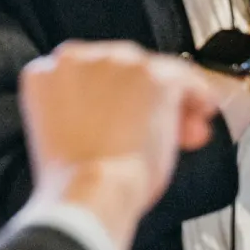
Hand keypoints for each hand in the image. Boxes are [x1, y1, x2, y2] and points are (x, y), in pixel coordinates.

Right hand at [19, 42, 226, 248]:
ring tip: (185, 129)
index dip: (111, 95)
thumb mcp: (62, 135)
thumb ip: (83, 111)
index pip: (87, 74)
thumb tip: (123, 114)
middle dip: (142, 96)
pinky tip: (203, 109)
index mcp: (46, 74)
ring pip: (154, 71)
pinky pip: (185, 79)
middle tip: (159, 125)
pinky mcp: (154, 76)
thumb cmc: (74, 180)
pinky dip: (198, 95)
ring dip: (170, 99)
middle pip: (122, 68)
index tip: (123, 115)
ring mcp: (118, 63)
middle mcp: (79, 59)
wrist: (89, 191)